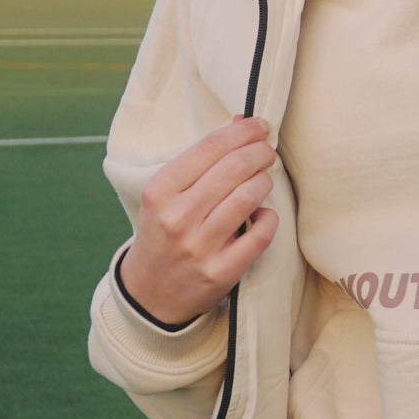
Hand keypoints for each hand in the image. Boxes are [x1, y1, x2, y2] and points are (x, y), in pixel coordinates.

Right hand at [120, 116, 278, 326]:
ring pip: (248, 198)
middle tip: (267, 151)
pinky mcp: (220, 273)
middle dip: (259, 152)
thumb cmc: (162, 233)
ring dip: (265, 181)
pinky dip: (269, 219)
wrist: (148, 295)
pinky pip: (259, 236)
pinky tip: (264, 215)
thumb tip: (240, 123)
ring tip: (264, 180)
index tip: (259, 126)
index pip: (209, 147)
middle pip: (233, 168)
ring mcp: (198, 247)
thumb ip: (200, 161)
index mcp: (160, 191)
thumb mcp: (166, 195)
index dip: (242, 132)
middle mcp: (177, 217)